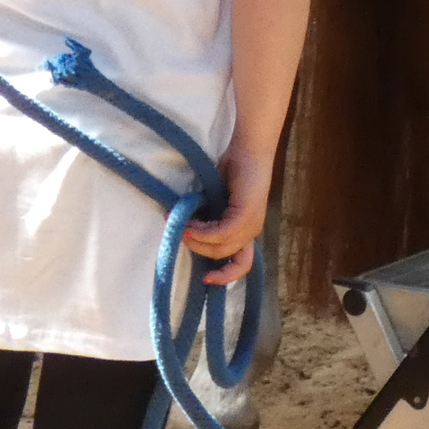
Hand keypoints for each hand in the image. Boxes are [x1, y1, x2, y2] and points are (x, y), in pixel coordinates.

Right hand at [182, 143, 274, 285]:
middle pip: (223, 255)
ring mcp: (251, 224)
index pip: (241, 264)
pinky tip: (189, 223)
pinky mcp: (246, 214)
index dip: (224, 276)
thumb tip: (185, 227)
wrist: (248, 148)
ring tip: (179, 227)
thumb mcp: (217, 199)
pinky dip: (202, 231)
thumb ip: (207, 215)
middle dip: (197, 249)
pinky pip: (221, 233)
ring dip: (196, 240)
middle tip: (177, 234)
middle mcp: (251, 231)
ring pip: (221, 246)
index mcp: (246, 230)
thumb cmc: (233, 169)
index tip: (205, 279)